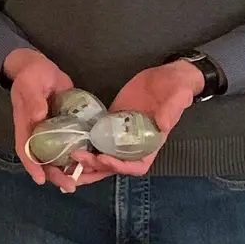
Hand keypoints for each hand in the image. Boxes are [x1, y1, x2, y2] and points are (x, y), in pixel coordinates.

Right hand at [3, 48, 94, 191]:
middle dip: (54, 174)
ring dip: (66, 169)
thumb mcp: (31, 83)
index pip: (26, 149)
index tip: (40, 180)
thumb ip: (34, 99)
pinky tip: (90, 163)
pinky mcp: (65, 125)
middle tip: (69, 186)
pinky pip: (70, 143)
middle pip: (42, 158)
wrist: (40, 66)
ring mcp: (51, 130)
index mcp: (26, 124)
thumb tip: (38, 117)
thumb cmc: (32, 74)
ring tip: (79, 182)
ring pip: (57, 155)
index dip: (31, 165)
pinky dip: (77, 154)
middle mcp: (37, 131)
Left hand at [68, 61, 200, 178]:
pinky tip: (68, 142)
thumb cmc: (176, 89)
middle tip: (76, 161)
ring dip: (86, 160)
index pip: (136, 166)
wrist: (167, 76)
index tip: (104, 158)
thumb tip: (162, 125)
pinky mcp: (110, 121)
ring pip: (102, 154)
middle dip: (96, 167)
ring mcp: (120, 133)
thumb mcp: (178, 97)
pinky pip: (96, 136)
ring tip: (67, 159)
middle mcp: (134, 143)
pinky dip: (84, 142)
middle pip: (114, 165)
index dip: (120, 167)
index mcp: (151, 143)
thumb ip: (171, 111)